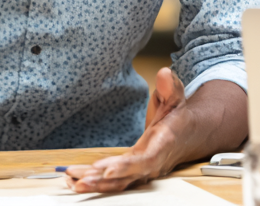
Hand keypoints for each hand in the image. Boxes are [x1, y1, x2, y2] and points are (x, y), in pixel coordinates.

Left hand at [64, 68, 202, 193]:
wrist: (187, 134)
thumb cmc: (178, 116)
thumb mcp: (176, 97)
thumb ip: (170, 87)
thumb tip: (163, 74)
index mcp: (162, 145)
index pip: (145, 160)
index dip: (126, 167)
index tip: (106, 171)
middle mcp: (151, 162)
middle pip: (127, 177)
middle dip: (102, 181)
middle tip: (80, 180)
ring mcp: (141, 170)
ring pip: (118, 183)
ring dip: (95, 185)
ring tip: (72, 182)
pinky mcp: (132, 171)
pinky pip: (114, 180)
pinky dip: (95, 182)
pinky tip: (75, 181)